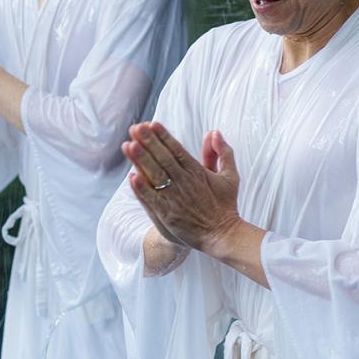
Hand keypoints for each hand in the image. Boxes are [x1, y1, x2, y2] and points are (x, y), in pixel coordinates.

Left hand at [123, 123, 244, 256]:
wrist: (222, 235)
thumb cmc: (225, 205)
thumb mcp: (230, 176)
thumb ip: (222, 153)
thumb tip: (214, 132)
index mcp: (198, 172)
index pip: (177, 150)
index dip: (163, 136)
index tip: (151, 124)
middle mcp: (185, 183)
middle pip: (163, 159)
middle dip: (148, 142)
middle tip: (135, 128)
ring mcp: (175, 199)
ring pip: (155, 176)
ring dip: (141, 160)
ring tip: (128, 146)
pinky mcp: (167, 215)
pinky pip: (152, 199)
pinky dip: (142, 189)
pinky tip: (131, 177)